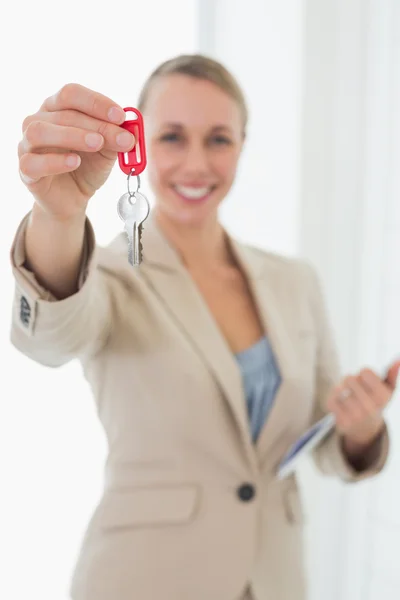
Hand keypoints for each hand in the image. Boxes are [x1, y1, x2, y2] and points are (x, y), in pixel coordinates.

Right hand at [18, 83, 135, 221]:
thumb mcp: (107, 151)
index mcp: (57, 109)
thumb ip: (116, 138)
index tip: (121, 116)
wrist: (73, 198)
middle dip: (96, 125)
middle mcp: (38, 121)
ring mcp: (27, 145)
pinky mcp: (25, 169)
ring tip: (97, 144)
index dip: (96, 102)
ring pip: (40, 131)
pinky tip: (74, 162)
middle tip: (120, 137)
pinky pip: (32, 162)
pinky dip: (55, 161)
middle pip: (62, 114)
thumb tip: (131, 132)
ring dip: (72, 136)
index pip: (71, 94)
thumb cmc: (87, 167)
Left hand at [327, 360, 399, 450]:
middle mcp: (370, 407)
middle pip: (349, 378)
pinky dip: (334, 399)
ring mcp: (355, 416)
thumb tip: (398, 360)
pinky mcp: (342, 421)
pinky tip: (341, 403)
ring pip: (339, 388)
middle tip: (354, 387)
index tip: (366, 381)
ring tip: (347, 394)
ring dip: (341, 388)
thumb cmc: (376, 402)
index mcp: (382, 397)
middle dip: (350, 380)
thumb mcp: (387, 390)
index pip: (365, 371)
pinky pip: (331, 400)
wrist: (366, 428)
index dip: (364, 374)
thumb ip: (392, 374)